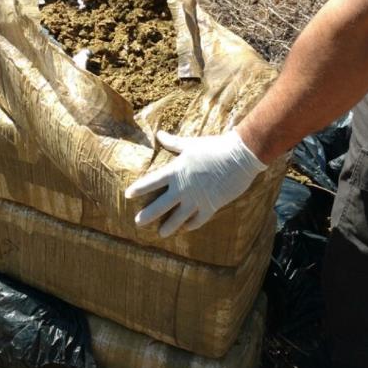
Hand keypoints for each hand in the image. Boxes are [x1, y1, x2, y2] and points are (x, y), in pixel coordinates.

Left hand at [124, 130, 266, 237]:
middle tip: (138, 222)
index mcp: (176, 171)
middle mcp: (183, 187)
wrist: (239, 156)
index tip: (128, 195)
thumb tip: (159, 133)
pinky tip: (186, 228)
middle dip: (147, 215)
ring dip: (168, 227)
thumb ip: (173, 142)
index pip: (152, 182)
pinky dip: (191, 225)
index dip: (139, 189)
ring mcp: (197, 199)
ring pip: (178, 218)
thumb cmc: (214, 147)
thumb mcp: (190, 144)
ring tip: (161, 233)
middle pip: (160, 205)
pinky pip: (198, 220)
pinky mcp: (211, 205)